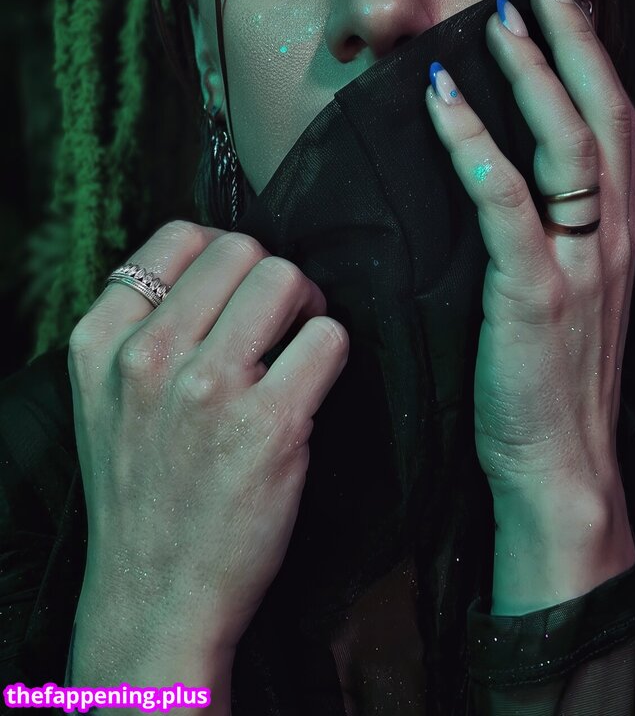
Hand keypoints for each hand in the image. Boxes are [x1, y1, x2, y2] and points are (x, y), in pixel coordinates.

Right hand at [68, 221, 348, 665]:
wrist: (155, 597)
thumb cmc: (144, 495)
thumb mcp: (108, 401)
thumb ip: (145, 329)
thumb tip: (222, 265)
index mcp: (102, 343)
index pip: (177, 237)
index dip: (222, 253)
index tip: (237, 289)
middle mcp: (147, 358)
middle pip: (240, 250)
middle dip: (271, 275)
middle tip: (281, 318)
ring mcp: (207, 390)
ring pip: (284, 278)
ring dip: (307, 304)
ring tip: (300, 343)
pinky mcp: (268, 425)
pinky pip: (328, 337)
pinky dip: (332, 351)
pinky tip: (313, 384)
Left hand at [425, 0, 634, 510]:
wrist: (561, 466)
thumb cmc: (549, 380)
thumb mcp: (568, 295)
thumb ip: (553, 234)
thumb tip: (503, 173)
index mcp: (617, 236)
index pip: (615, 124)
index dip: (593, 57)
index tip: (566, 2)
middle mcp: (611, 238)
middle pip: (602, 115)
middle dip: (574, 41)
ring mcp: (579, 264)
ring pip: (566, 145)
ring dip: (532, 75)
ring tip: (497, 24)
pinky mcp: (535, 294)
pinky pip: (506, 202)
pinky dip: (476, 146)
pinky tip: (445, 103)